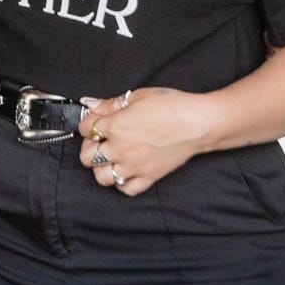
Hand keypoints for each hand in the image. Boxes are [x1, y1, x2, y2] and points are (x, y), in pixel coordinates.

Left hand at [75, 87, 217, 196]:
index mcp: (116, 126)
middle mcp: (120, 149)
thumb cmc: (173, 106)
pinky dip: (122, 183)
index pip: (86, 128)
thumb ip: (111, 103)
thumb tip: (91, 104)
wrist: (199, 123)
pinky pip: (126, 189)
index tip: (94, 121)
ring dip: (101, 167)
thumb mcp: (139, 96)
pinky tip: (126, 171)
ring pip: (101, 177)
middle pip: (87, 157)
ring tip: (110, 157)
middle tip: (99, 140)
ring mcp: (133, 166)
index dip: (88, 123)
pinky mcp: (148, 177)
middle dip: (89, 146)